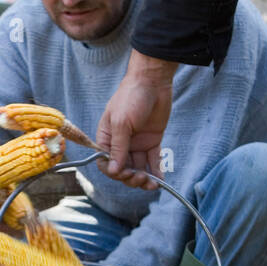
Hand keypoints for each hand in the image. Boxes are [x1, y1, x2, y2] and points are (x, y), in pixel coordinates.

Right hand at [96, 50, 176, 188]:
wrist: (153, 81)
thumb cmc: (131, 97)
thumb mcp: (121, 122)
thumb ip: (118, 148)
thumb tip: (113, 171)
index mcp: (107, 138)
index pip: (106, 163)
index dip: (114, 172)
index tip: (124, 173)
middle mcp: (121, 144)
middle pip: (123, 169)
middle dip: (130, 177)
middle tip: (140, 177)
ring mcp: (137, 144)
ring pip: (138, 168)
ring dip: (143, 178)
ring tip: (152, 184)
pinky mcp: (152, 142)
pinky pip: (152, 161)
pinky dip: (156, 171)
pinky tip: (160, 180)